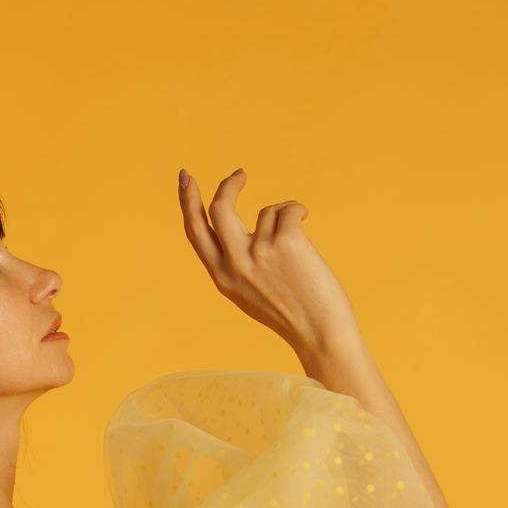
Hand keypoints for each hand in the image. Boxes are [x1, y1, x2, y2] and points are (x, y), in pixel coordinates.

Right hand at [178, 167, 362, 360]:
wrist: (320, 332)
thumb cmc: (290, 313)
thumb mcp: (248, 292)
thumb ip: (234, 263)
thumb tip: (233, 225)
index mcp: (221, 278)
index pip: (195, 232)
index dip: (188, 202)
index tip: (187, 179)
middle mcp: (235, 264)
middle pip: (218, 209)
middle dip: (227, 186)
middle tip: (240, 174)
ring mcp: (259, 252)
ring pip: (266, 211)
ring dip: (284, 218)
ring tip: (299, 248)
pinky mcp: (286, 241)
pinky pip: (288, 209)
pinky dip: (299, 212)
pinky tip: (307, 230)